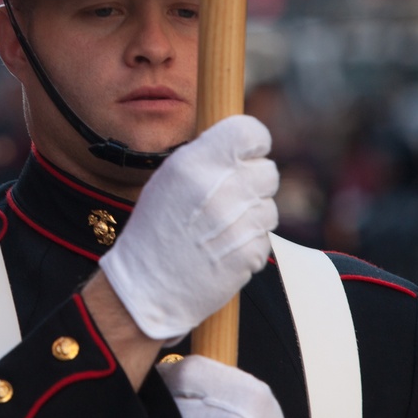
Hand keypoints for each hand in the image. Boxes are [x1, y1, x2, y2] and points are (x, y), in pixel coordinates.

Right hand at [99, 115, 278, 340]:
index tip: (245, 156)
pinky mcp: (251, 251)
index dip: (254, 144)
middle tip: (224, 201)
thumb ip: (204, 159)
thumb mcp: (166, 180)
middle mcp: (221, 187)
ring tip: (218, 230)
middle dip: (252, 184)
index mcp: (195, 163)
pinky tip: (221, 250)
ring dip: (251, 216)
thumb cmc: (154, 231)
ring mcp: (239, 221)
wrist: (147, 285)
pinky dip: (248, 243)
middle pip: (268, 171)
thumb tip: (241, 148)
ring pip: (270, 206)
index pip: (251, 131)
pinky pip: (265, 237)